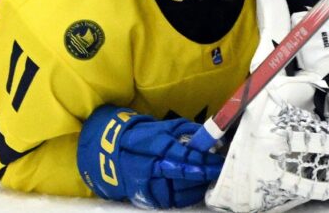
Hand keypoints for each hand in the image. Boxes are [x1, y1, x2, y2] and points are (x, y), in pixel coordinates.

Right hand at [77, 105, 223, 207]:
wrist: (109, 154)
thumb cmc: (143, 136)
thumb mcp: (163, 127)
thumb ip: (187, 130)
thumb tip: (212, 136)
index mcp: (153, 145)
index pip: (181, 154)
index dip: (201, 159)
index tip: (218, 159)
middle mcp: (148, 166)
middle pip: (180, 174)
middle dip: (203, 174)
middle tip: (219, 171)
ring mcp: (145, 184)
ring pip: (177, 191)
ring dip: (197, 187)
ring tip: (210, 180)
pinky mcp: (145, 197)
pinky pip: (171, 201)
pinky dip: (187, 197)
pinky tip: (197, 190)